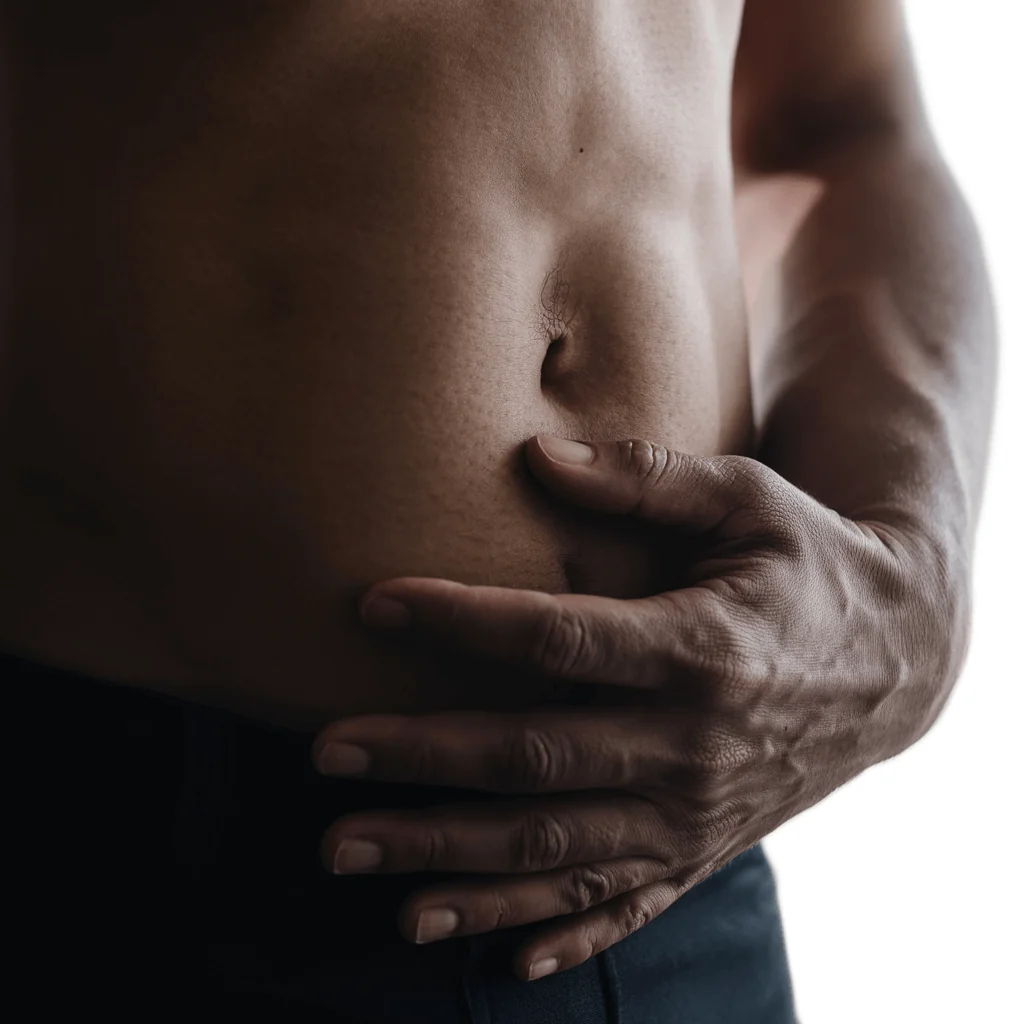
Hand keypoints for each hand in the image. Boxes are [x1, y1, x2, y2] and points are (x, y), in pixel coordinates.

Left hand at [313, 435, 964, 980]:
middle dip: (422, 759)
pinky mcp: (704, 852)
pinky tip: (489, 954)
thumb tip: (537, 453)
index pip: (558, 641)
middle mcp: (691, 747)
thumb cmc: (809, 564)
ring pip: (554, 848)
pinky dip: (554, 931)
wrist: (897, 658)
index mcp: (700, 649)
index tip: (374, 603)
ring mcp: (696, 815)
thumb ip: (647, 480)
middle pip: (534, 760)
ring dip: (447, 858)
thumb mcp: (747, 501)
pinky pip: (621, 905)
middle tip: (327, 751)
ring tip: (350, 854)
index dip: (460, 621)